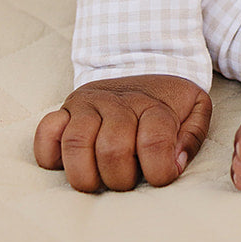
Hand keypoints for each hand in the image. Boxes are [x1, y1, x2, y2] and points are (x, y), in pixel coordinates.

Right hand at [34, 74, 211, 191]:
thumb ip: (192, 136)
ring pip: (76, 144)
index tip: (161, 176)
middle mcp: (116, 102)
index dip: (159, 171)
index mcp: (151, 104)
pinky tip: (71, 163)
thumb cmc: (167, 100)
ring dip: (87, 175)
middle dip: (122, 178)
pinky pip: (46, 133)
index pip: (154, 142)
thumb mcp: (194, 108)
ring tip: (100, 179)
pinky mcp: (63, 111)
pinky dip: (51, 155)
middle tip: (129, 179)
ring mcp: (86, 105)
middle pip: (112, 149)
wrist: (140, 62)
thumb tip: (174, 163)